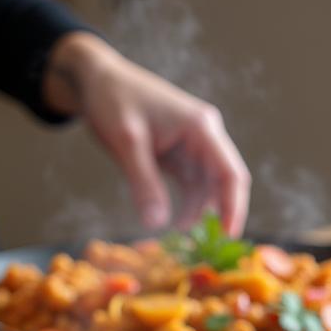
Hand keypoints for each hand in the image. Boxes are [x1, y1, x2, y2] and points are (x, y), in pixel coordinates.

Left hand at [45, 32, 249, 234]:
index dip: (234, 206)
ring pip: (210, 190)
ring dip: (202, 216)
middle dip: (222, 215)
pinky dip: (188, 209)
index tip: (229, 237)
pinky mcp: (180, 157)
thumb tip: (157, 224)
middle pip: (227, 183)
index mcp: (201, 128)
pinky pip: (193, 188)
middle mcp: (205, 137)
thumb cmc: (113, 100)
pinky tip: (177, 227)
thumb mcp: (126, 141)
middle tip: (213, 250)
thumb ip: (143, 182)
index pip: (231, 172)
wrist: (96, 80)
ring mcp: (194, 148)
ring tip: (186, 242)